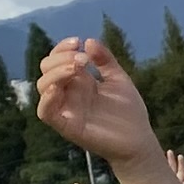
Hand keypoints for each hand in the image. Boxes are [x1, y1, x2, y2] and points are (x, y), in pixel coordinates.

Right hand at [34, 37, 157, 163]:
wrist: (139, 142)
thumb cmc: (129, 113)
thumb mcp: (118, 79)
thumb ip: (105, 60)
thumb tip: (88, 41)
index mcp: (78, 81)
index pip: (57, 59)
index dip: (62, 48)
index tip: (78, 42)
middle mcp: (68, 94)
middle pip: (47, 70)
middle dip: (60, 58)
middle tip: (83, 60)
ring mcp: (66, 109)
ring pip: (44, 87)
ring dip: (56, 73)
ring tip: (77, 67)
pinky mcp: (66, 126)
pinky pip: (46, 113)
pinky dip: (47, 99)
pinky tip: (58, 88)